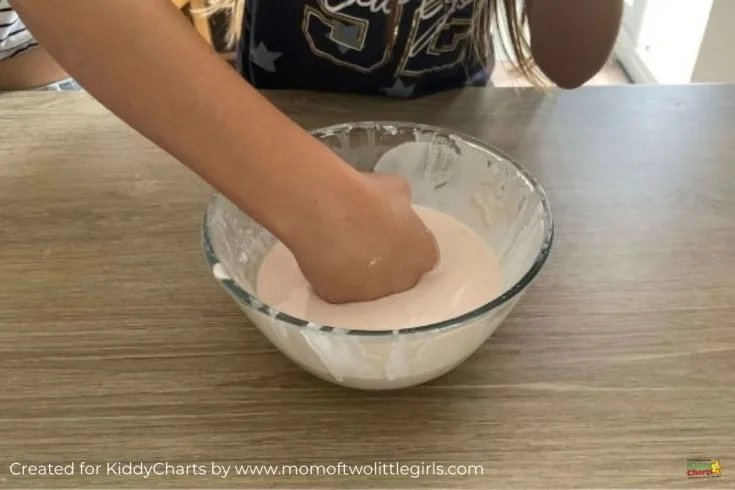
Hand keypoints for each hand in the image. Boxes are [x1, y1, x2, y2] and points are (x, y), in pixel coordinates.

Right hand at [286, 172, 439, 303]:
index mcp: (423, 256)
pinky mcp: (341, 300)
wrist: (327, 208)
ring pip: (368, 288)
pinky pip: (339, 291)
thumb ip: (404, 205)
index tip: (391, 236)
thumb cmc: (364, 196)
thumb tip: (398, 204)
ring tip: (342, 249)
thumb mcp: (397, 188)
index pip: (423, 258)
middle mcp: (404, 282)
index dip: (405, 246)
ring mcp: (373, 295)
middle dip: (385, 264)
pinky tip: (325, 258)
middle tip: (366, 243)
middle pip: (398, 277)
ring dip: (359, 274)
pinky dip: (332, 278)